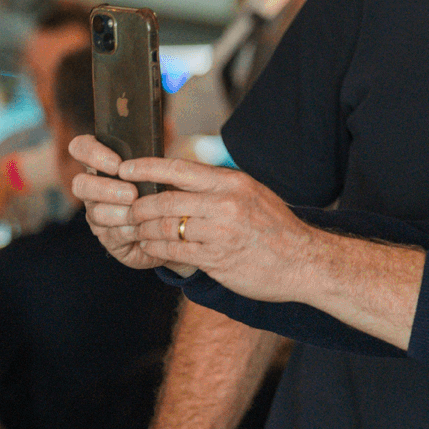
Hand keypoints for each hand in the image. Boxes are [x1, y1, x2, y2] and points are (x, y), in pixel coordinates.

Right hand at [69, 135, 181, 272]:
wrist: (184, 223)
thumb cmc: (172, 185)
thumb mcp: (165, 163)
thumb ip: (153, 150)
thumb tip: (160, 134)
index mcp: (104, 164)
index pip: (81, 148)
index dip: (91, 153)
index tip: (117, 163)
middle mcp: (95, 189)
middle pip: (80, 184)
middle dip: (105, 188)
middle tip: (132, 193)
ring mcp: (99, 214)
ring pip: (96, 212)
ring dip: (119, 212)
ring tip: (141, 212)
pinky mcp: (110, 238)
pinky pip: (113, 235)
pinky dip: (131, 231)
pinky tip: (145, 228)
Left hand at [69, 137, 329, 303]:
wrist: (304, 261)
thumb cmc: (276, 229)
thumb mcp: (253, 194)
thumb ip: (219, 187)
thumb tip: (180, 179)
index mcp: (233, 182)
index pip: (179, 168)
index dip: (146, 167)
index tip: (124, 168)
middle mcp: (226, 204)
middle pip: (164, 200)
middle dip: (139, 207)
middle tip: (128, 210)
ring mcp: (221, 232)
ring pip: (165, 227)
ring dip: (145, 230)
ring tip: (138, 231)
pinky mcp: (217, 259)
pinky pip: (174, 251)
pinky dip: (157, 249)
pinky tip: (152, 248)